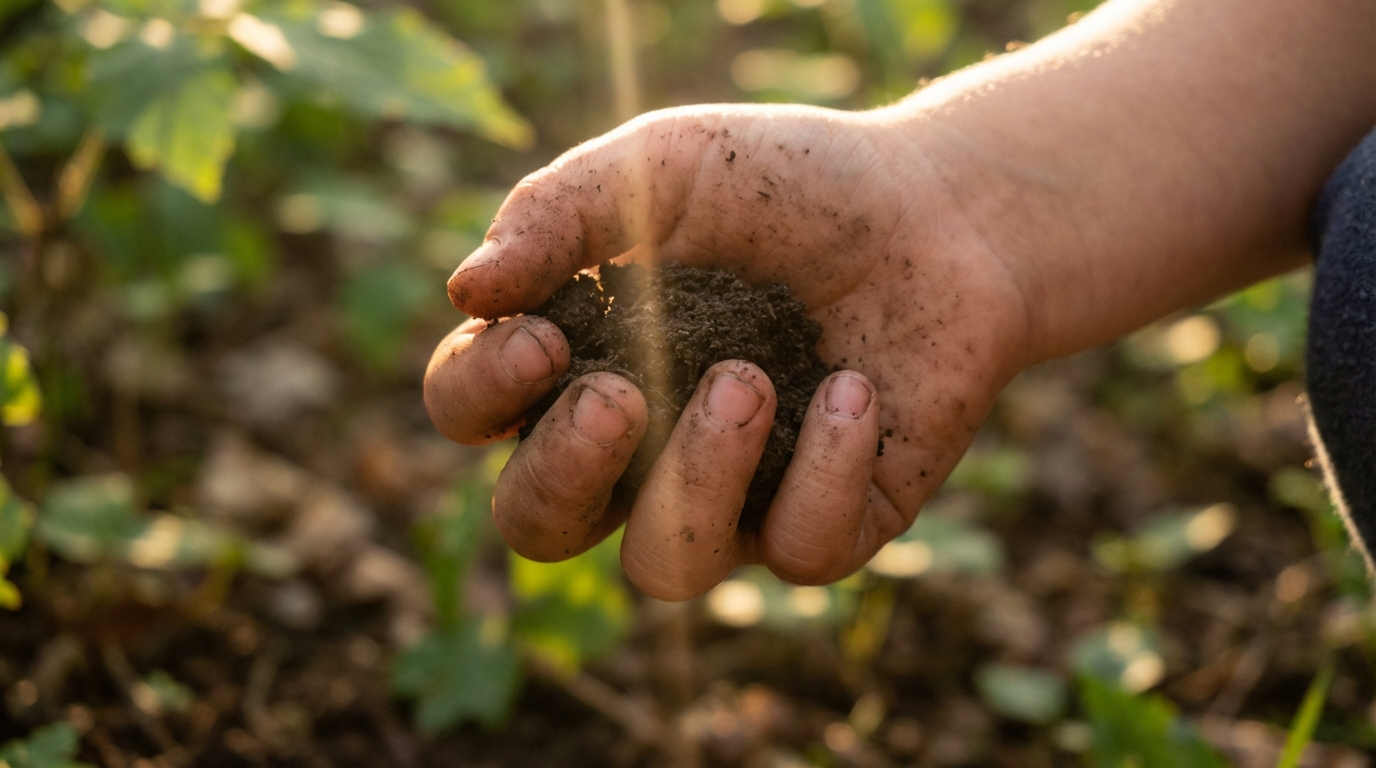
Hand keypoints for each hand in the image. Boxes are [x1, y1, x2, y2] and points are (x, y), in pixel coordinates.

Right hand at [424, 104, 1033, 599]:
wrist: (938, 210)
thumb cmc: (786, 185)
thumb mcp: (663, 167)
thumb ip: (560, 213)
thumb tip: (468, 291)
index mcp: (576, 360)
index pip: (475, 414)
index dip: (482, 394)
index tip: (546, 335)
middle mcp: (636, 447)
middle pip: (538, 525)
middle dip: (564, 473)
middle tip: (620, 396)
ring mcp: (730, 498)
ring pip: (665, 566)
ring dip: (696, 480)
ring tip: (747, 379)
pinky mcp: (824, 523)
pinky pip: (800, 551)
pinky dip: (825, 470)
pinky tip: (855, 387)